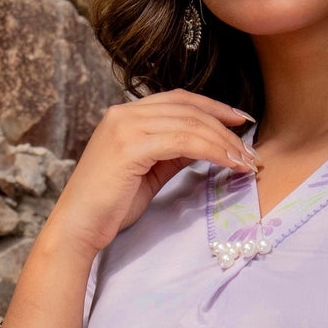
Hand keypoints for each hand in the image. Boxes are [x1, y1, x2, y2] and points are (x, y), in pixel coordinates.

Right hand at [46, 92, 258, 259]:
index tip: (241, 120)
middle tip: (250, 147)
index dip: (213, 106)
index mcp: (126, 115)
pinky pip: (183, 141)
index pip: (178, 99)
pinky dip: (212, 150)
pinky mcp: (130, 147)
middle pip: (188, 107)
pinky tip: (230, 163)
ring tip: (246, 161)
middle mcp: (124, 113)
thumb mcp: (149, 172)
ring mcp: (125, 127)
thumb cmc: (110, 206)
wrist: (77, 228)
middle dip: (225, 125)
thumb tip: (207, 145)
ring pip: (189, 123)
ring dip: (224, 141)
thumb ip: (174, 153)